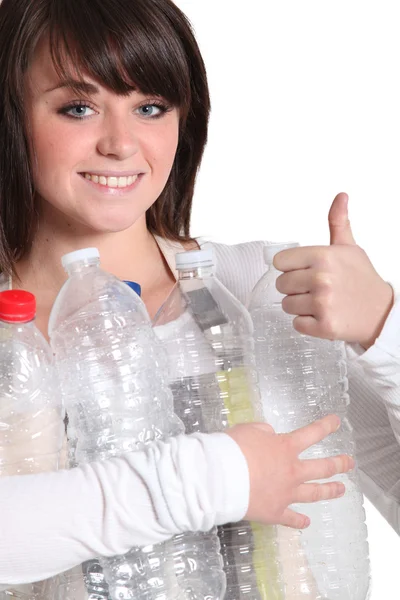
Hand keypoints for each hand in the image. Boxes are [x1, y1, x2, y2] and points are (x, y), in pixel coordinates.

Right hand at [226, 414, 353, 528]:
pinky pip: (291, 518)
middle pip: (323, 467)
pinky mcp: (275, 512)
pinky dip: (300, 521)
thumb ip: (264, 431)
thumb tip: (270, 436)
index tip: (336, 422)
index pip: (312, 433)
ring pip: (314, 493)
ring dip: (330, 490)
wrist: (221, 478)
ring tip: (341, 489)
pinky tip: (306, 523)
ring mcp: (286, 493)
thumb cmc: (233, 449)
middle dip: (339, 463)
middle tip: (350, 462)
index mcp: (286, 447)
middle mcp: (292, 471)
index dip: (326, 426)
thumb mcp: (249, 429)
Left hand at [273, 192, 393, 348]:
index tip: (303, 271)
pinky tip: (322, 316)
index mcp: (323, 256)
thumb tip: (340, 197)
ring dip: (300, 306)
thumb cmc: (363, 280)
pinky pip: (296, 324)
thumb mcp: (350, 248)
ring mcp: (322, 303)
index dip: (290, 267)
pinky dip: (307, 323)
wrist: (382, 313)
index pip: (280, 261)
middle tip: (315, 289)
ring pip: (286, 305)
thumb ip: (338, 222)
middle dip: (294, 288)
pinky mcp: (324, 326)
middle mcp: (321, 278)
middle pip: (280, 284)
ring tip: (320, 303)